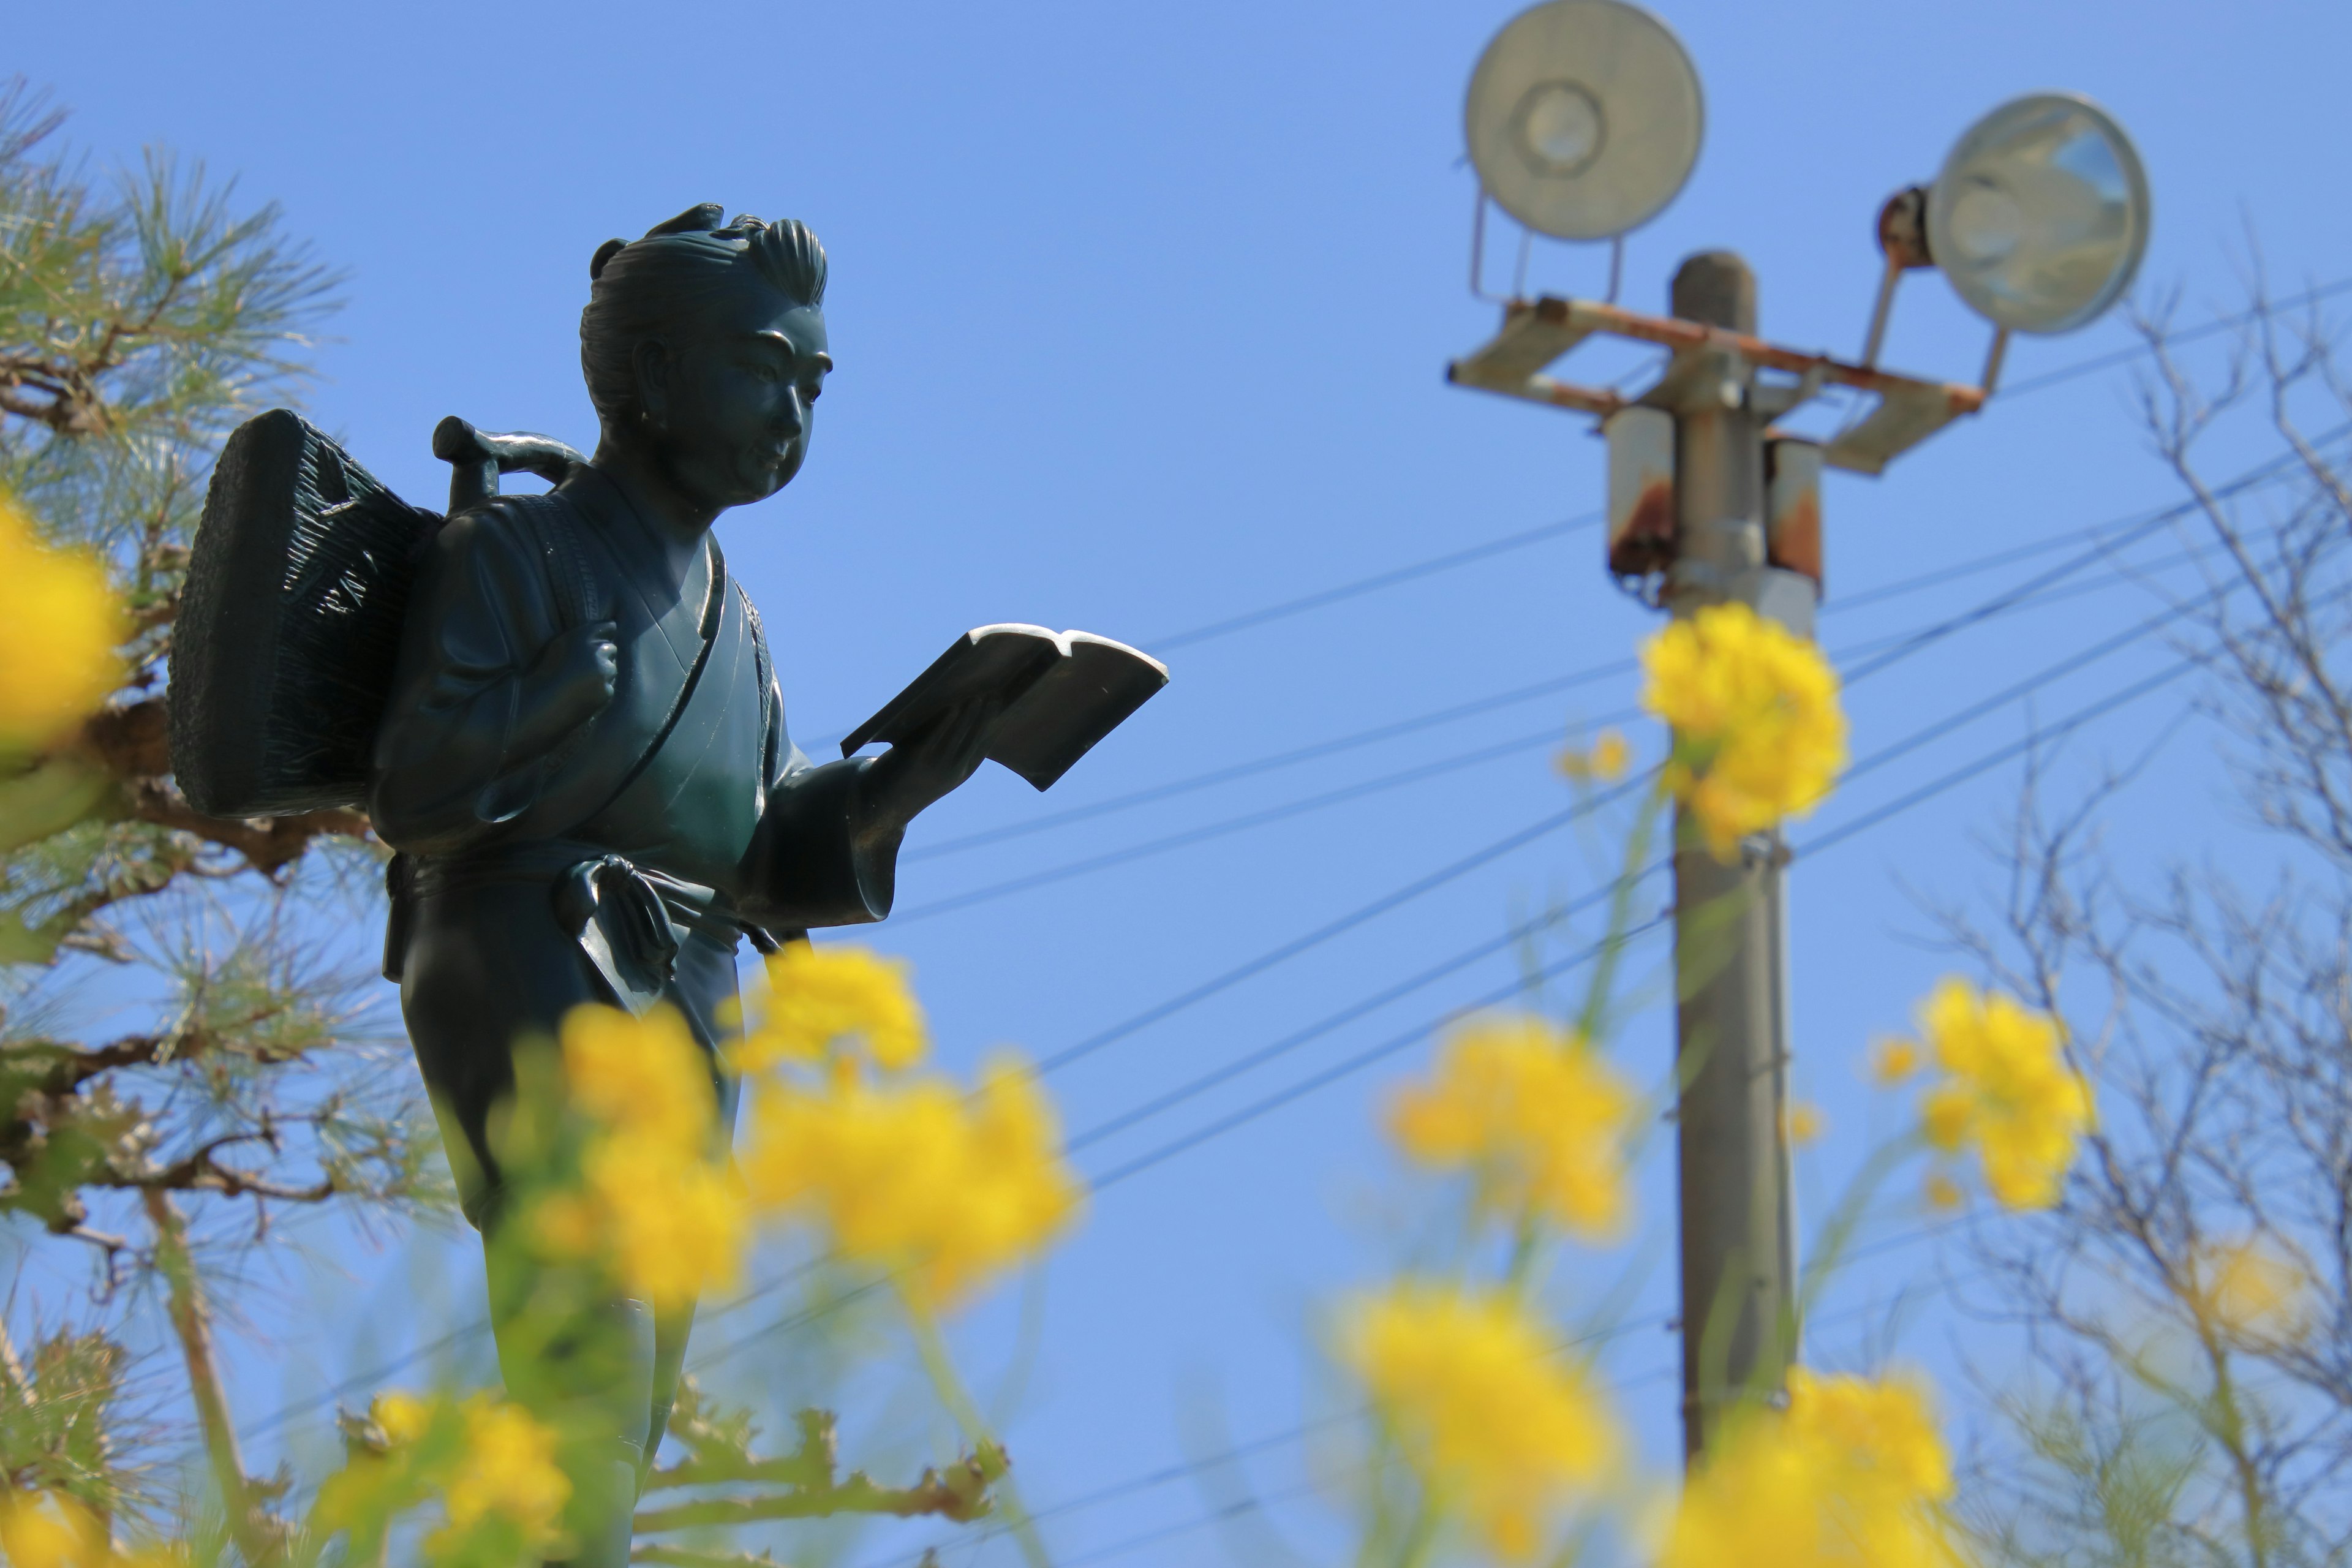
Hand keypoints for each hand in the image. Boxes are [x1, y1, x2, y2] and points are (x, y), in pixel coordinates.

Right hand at [521, 620, 619, 735]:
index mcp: (582, 636)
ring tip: (581, 680)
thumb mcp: (559, 644)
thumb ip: (585, 635)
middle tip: (584, 666)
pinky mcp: (607, 691)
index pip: (608, 627)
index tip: (600, 639)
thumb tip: (613, 626)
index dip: (603, 634)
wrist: (541, 703)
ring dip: (603, 672)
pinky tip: (583, 692)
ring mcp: (604, 672)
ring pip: (612, 669)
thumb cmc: (545, 671)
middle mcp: (597, 651)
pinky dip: (601, 688)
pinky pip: (609, 686)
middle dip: (603, 655)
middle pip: (611, 649)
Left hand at [862, 694, 999, 831]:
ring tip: (978, 698)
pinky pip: (935, 737)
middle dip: (986, 718)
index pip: (983, 746)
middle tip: (995, 697)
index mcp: (961, 773)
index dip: (994, 727)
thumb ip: (951, 751)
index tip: (1002, 709)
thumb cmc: (911, 778)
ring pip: (958, 737)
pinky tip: (953, 707)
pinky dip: (945, 722)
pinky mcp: (917, 760)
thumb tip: (963, 720)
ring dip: (969, 716)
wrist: (883, 803)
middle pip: (974, 740)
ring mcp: (936, 767)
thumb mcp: (938, 769)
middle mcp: (953, 771)